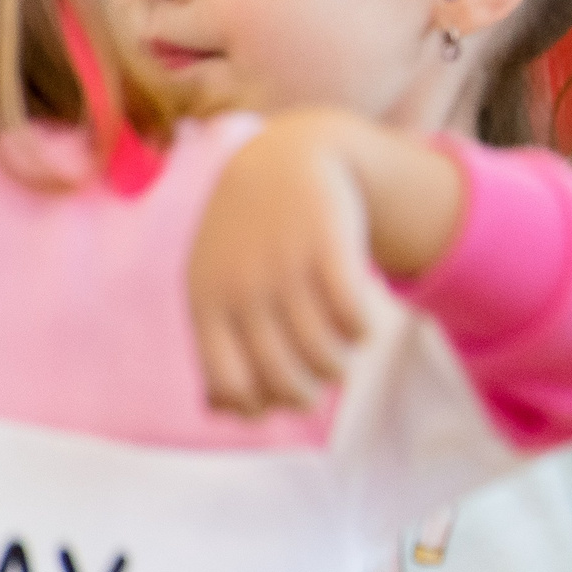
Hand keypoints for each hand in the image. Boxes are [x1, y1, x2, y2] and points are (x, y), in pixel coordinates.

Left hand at [188, 113, 375, 415]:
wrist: (286, 158)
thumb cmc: (248, 235)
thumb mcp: (215, 282)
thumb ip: (217, 343)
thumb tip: (228, 412)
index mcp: (208, 303)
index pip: (233, 386)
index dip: (262, 405)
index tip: (279, 394)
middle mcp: (244, 288)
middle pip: (283, 377)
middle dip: (306, 395)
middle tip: (318, 385)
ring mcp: (286, 267)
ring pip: (324, 354)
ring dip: (338, 367)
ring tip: (340, 355)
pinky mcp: (328, 247)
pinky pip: (354, 317)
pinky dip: (363, 331)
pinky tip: (361, 324)